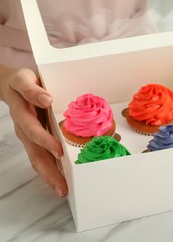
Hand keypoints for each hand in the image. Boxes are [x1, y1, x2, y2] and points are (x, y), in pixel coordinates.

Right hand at [1, 66, 67, 196]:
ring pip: (38, 160)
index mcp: (22, 115)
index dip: (45, 141)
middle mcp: (24, 130)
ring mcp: (29, 137)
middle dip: (49, 171)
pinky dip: (50, 169)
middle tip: (63, 186)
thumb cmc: (22, 82)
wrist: (12, 85)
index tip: (58, 151)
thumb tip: (47, 99)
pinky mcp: (34, 140)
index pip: (33, 130)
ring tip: (63, 189)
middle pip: (35, 154)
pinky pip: (41, 157)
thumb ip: (33, 90)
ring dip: (50, 176)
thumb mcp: (24, 80)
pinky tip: (61, 179)